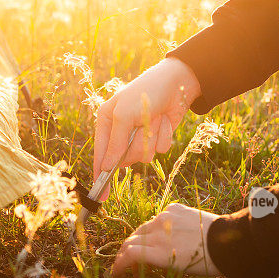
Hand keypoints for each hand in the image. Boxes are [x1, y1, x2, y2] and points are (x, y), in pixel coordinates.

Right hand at [93, 57, 200, 194]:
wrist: (178, 82)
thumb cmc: (145, 92)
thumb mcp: (124, 115)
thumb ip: (115, 142)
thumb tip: (106, 167)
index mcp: (106, 121)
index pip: (100, 153)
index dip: (100, 174)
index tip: (101, 194)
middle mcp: (121, 131)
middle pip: (124, 158)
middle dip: (135, 145)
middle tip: (141, 127)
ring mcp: (140, 136)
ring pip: (143, 156)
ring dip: (151, 138)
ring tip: (154, 118)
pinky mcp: (157, 138)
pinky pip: (159, 151)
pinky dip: (163, 136)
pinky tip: (164, 120)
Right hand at [111, 203, 221, 277]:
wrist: (230, 242)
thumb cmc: (206, 263)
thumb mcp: (177, 269)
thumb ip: (154, 262)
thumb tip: (140, 264)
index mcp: (159, 252)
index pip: (128, 255)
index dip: (118, 265)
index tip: (115, 275)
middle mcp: (158, 232)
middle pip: (131, 240)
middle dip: (125, 254)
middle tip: (127, 266)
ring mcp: (165, 217)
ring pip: (143, 228)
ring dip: (140, 240)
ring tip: (147, 251)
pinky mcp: (175, 208)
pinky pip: (159, 216)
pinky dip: (158, 226)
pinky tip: (166, 234)